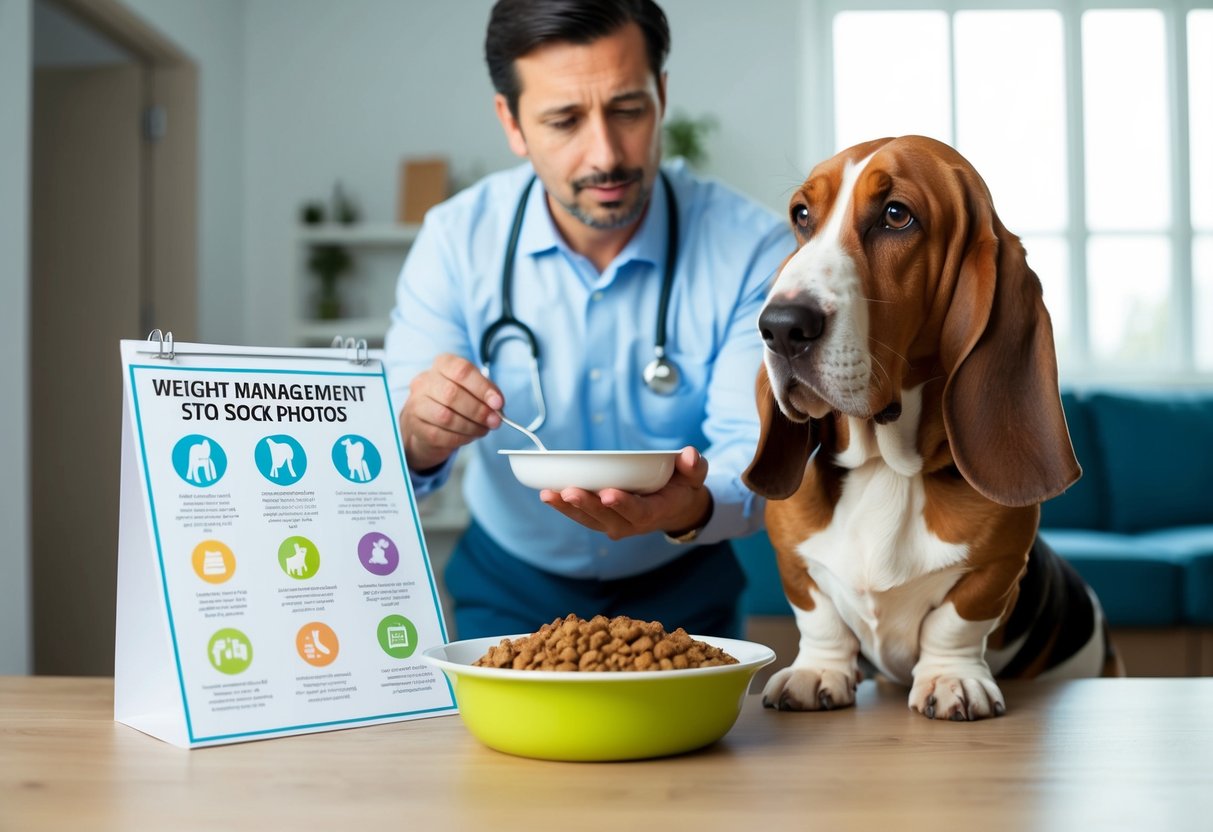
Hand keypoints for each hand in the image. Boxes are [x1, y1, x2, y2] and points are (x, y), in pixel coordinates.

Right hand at [400, 353, 502, 471]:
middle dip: (478, 410)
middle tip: (494, 421)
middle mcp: (425, 382)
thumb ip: (487, 393)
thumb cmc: (454, 402)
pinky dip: (461, 438)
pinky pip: (441, 435)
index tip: (498, 403)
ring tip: (483, 429)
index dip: (482, 387)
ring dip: (471, 426)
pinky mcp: (416, 426)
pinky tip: (469, 436)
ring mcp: (417, 404)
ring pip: (445, 417)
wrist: (428, 423)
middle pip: (451, 394)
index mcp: (442, 365)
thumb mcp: (472, 389)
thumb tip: (497, 405)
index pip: (461, 370)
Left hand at [539, 447, 712, 540]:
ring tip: (550, 494)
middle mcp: (632, 524)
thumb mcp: (695, 476)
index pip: (639, 512)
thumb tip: (690, 455)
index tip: (609, 494)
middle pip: (607, 518)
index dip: (623, 505)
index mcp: (656, 512)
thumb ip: (694, 467)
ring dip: (568, 507)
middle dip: (587, 505)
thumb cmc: (682, 487)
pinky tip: (548, 494)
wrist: (675, 508)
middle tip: (570, 491)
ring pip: (589, 519)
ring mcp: (615, 524)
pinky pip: (581, 516)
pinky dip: (564, 506)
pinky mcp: (601, 519)